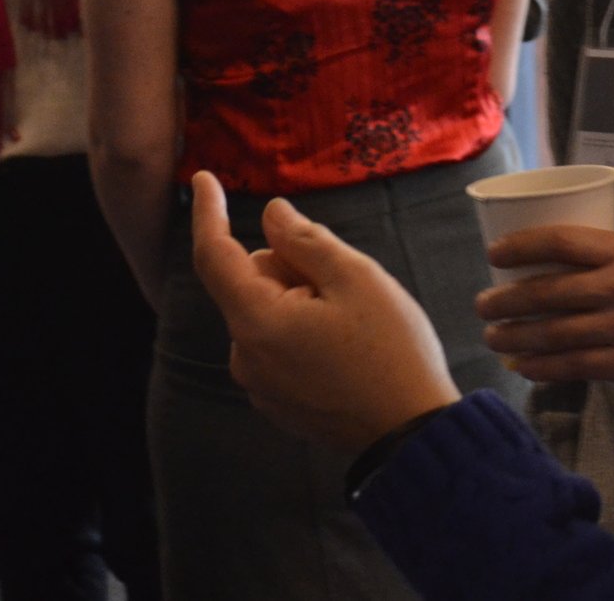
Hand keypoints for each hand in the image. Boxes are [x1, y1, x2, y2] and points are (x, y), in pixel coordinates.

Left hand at [188, 170, 458, 455]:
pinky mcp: (277, 402)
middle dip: (290, 267)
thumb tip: (271, 214)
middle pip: (252, 282)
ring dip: (300, 300)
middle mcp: (246, 356)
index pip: (214, 256)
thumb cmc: (391, 351)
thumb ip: (305, 240)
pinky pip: (277, 345)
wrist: (412, 434)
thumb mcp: (356, 278)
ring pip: (267, 312)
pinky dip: (303, 330)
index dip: (207, 213)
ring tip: (354, 320)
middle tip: (345, 282)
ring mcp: (260, 384)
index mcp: (257, 322)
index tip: (201, 178)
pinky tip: (348, 346)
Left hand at [476, 228, 613, 393]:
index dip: (521, 246)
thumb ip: (607, 262)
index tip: (493, 254)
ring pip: (555, 333)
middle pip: (547, 292)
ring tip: (494, 340)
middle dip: (506, 301)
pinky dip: (544, 368)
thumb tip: (551, 274)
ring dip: (516, 338)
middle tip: (482, 307)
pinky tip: (524, 369)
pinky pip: (577, 366)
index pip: (561, 241)